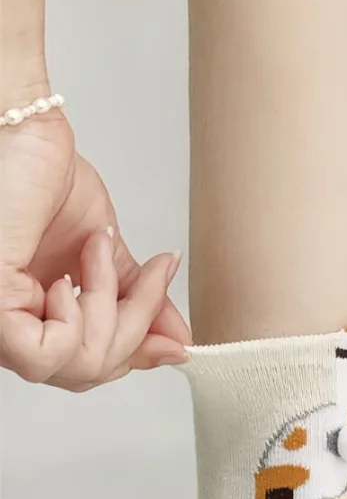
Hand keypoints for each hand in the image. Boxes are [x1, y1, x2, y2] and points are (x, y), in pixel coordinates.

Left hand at [0, 103, 190, 389]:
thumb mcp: (108, 253)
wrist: (20, 125)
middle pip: (90, 373)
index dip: (138, 356)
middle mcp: (11, 324)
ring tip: (97, 252)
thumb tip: (179, 341)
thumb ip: (138, 301)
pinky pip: (48, 354)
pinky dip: (77, 322)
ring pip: (78, 367)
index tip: (179, 341)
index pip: (91, 365)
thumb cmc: (38, 171)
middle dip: (135, 327)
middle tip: (150, 275)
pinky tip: (68, 281)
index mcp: (35, 314)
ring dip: (110, 309)